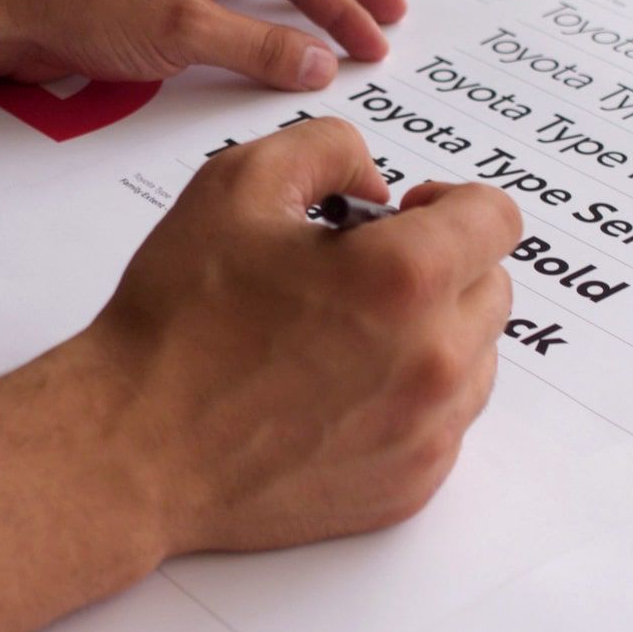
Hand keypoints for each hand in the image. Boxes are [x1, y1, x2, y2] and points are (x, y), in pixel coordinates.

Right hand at [63, 117, 521, 553]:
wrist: (135, 445)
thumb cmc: (178, 318)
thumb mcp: (237, 183)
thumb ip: (327, 147)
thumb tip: (376, 179)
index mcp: (405, 276)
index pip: (496, 218)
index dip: (453, 202)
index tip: (407, 214)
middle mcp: (435, 358)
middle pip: (493, 287)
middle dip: (443, 266)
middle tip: (363, 273)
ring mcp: (428, 431)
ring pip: (477, 358)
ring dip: (434, 331)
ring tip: (352, 333)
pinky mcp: (411, 484)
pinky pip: (447, 423)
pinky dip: (412, 398)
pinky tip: (342, 390)